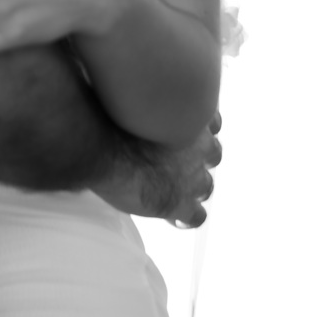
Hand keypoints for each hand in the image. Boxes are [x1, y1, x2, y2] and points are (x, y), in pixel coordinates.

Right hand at [93, 112, 222, 227]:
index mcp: (193, 116)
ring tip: (168, 187)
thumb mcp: (137, 100)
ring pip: (206, 186)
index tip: (180, 133)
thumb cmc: (112, 116)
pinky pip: (196, 216)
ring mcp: (193, 177)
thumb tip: (141, 101)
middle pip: (212, 154)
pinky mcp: (181, 204)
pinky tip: (171, 215)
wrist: (104, 147)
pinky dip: (185, 217)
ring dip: (191, 187)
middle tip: (172, 160)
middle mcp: (201, 146)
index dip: (196, 131)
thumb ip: (152, 106)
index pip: (211, 122)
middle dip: (196, 158)